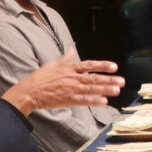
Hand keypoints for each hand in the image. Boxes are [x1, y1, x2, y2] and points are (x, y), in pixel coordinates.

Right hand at [2, 53, 124, 113]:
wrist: (30, 92)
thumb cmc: (39, 78)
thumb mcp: (52, 65)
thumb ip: (65, 59)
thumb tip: (72, 50)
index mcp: (69, 68)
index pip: (89, 65)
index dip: (102, 65)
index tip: (114, 66)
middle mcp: (72, 78)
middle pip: (94, 78)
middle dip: (109, 79)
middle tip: (122, 80)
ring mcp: (71, 89)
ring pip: (92, 89)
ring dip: (106, 89)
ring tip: (117, 89)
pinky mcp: (68, 100)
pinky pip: (84, 100)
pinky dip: (94, 100)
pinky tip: (104, 101)